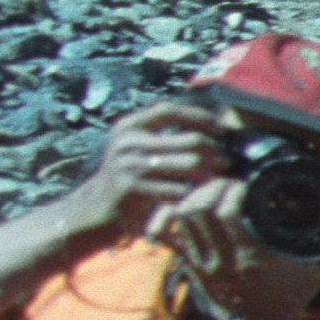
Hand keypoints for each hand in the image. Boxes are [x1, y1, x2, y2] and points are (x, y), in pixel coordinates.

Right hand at [59, 102, 232, 241]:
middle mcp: (127, 142)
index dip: (199, 117)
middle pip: (190, 140)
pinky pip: (180, 189)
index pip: (170, 111)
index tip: (219, 128)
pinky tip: (198, 197)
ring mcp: (129, 165)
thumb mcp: (135, 147)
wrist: (96, 209)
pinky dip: (194, 193)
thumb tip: (209, 122)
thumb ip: (161, 134)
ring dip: (209, 173)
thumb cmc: (127, 177)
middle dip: (214, 151)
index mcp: (128, 127)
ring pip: (191, 164)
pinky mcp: (134, 190)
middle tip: (224, 162)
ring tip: (215, 179)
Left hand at [154, 176, 319, 319]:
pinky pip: (171, 234)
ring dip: (195, 197)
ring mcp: (201, 265)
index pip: (225, 212)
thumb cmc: (292, 297)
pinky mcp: (190, 267)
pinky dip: (177, 216)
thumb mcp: (318, 268)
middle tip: (226, 182)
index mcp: (250, 259)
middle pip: (197, 209)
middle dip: (211, 187)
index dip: (232, 190)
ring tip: (212, 192)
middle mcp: (220, 261)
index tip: (245, 185)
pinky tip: (195, 208)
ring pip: (180, 218)